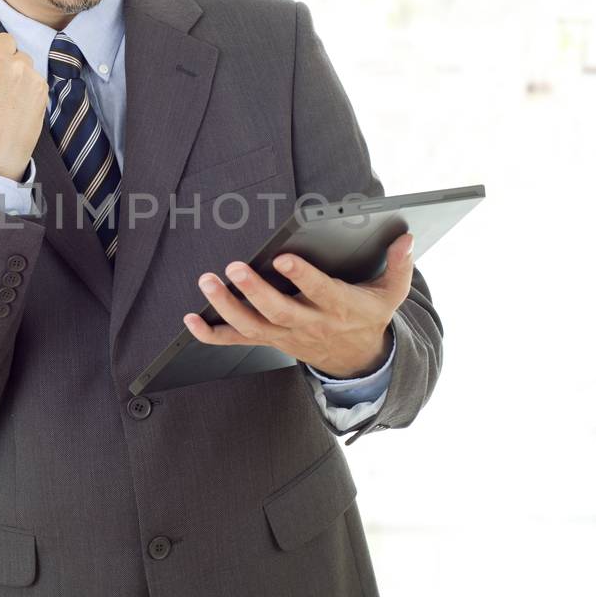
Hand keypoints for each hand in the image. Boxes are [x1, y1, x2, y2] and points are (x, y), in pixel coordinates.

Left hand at [183, 231, 414, 377]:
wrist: (356, 358)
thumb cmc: (368, 315)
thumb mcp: (391, 294)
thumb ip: (399, 266)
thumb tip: (406, 238)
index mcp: (338, 307)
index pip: (319, 292)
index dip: (301, 277)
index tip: (283, 257)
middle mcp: (308, 323)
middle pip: (277, 310)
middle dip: (254, 290)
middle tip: (234, 266)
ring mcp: (285, 335)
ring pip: (251, 325)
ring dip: (226, 306)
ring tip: (207, 280)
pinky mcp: (269, 340)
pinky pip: (235, 341)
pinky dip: (210, 333)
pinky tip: (189, 319)